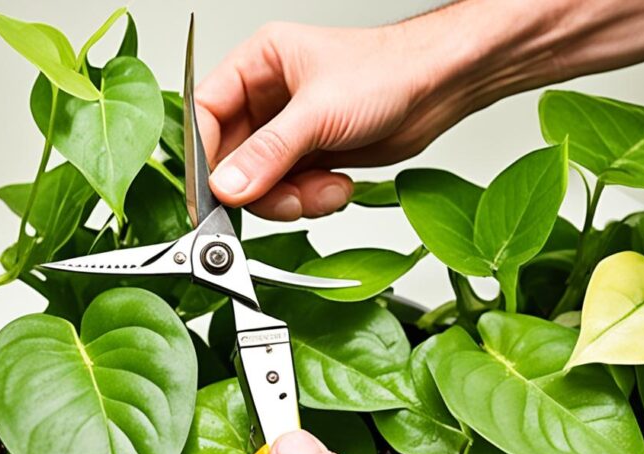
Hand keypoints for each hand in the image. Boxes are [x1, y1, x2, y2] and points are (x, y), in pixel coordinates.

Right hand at [195, 21, 459, 220]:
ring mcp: (290, 131)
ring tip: (319, 190)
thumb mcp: (319, 111)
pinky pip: (291, 192)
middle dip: (255, 186)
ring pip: (262, 182)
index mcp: (258, 64)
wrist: (439, 88)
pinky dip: (312, 199)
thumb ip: (269, 153)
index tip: (208, 191)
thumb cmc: (388, 71)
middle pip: (232, 157)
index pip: (206, 112)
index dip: (203, 154)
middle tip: (275, 199)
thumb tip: (228, 185)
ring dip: (289, 197)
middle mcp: (269, 98)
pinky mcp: (313, 157)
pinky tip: (337, 186)